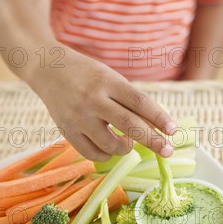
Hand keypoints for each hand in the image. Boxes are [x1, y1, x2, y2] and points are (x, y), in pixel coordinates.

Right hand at [32, 46, 176, 160]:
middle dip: (153, 141)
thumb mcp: (110, 78)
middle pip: (129, 125)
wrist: (48, 69)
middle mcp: (93, 99)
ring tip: (127, 141)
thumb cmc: (87, 74)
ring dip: (126, 148)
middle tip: (168, 151)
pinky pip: (92, 153)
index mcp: (108, 81)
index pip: (139, 102)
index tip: (173, 130)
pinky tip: (109, 146)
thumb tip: (155, 128)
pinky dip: (106, 154)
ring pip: (111, 144)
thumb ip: (130, 101)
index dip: (159, 117)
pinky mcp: (66, 131)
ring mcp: (78, 117)